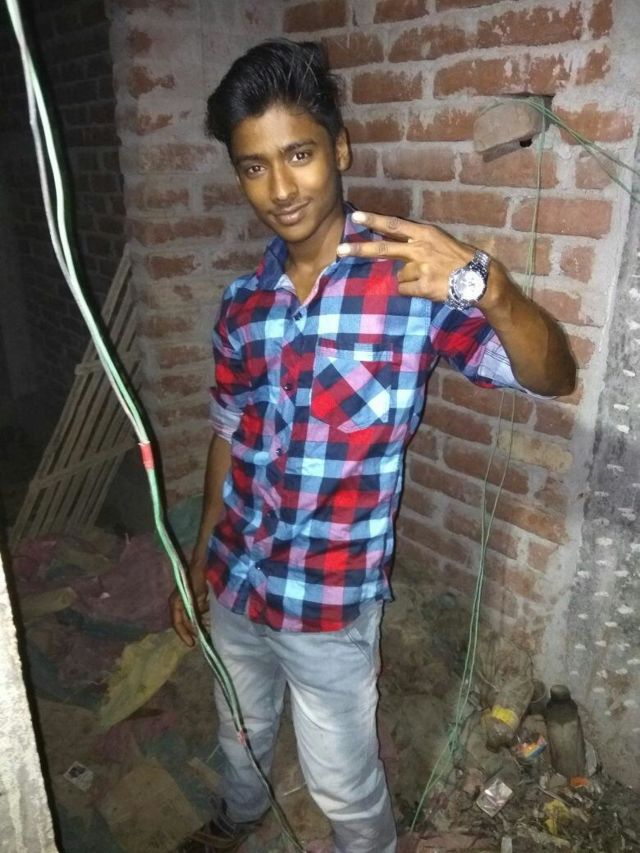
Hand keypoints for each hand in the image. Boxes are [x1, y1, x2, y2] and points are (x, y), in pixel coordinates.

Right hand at [169, 554, 208, 646]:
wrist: (202, 563)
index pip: (177, 623)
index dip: (184, 634)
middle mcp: (179, 603)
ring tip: (208, 631)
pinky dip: (203, 617)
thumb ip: (193, 610)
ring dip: (198, 624)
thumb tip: (196, 626)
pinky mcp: (194, 599)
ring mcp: (186, 601)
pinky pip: (197, 612)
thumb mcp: (194, 595)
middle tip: (203, 639)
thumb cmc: (197, 577)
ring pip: (191, 618)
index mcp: (176, 603)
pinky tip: (211, 621)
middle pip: (184, 622)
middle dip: (193, 631)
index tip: (192, 643)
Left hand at [337, 210, 478, 301]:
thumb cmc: (458, 258)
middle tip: (340, 250)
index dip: (374, 220)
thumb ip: (415, 241)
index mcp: (425, 233)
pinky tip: (428, 288)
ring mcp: (422, 268)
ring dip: (409, 279)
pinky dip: (413, 291)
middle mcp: (421, 248)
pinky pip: (405, 290)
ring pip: (399, 275)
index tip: (355, 217)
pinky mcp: (424, 286)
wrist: (479, 278)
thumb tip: (391, 243)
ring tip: (428, 278)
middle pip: (384, 248)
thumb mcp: (438, 241)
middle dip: (359, 249)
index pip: (394, 224)